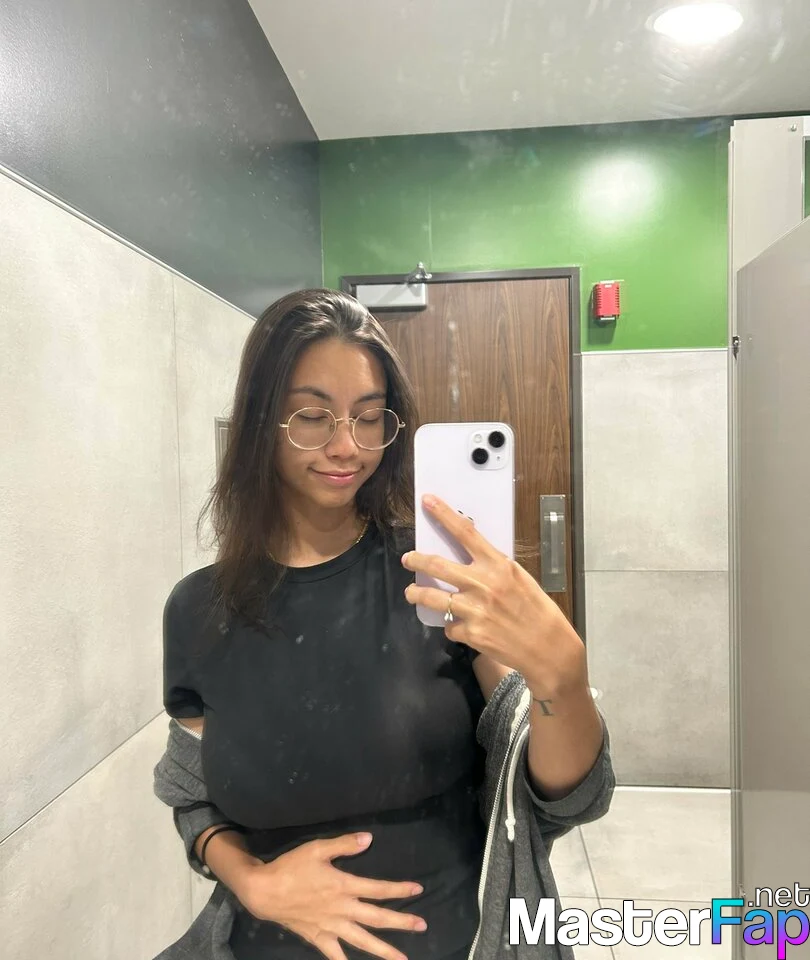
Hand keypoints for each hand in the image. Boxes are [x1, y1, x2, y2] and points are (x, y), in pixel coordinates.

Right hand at [238, 832, 425, 959]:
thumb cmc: (292, 866)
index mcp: (344, 886)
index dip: (399, 889)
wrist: (265, 892)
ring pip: (363, 941)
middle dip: (401, 921)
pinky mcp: (319, 938)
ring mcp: (332, 927)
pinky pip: (336, 956)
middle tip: (423, 925)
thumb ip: (344, 844)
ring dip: (384, 951)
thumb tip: (369, 839)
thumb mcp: (318, 848)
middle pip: (377, 917)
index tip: (418, 889)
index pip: (378, 888)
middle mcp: (342, 909)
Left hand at [402, 494, 586, 695]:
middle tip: (407, 559)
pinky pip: (449, 626)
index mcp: (498, 565)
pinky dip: (452, 626)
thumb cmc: (536, 609)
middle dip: (416, 560)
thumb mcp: (519, 578)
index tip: (427, 501)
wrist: (548, 647)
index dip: (444, 514)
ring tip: (411, 593)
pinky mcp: (470, 633)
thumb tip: (469, 559)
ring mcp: (474, 610)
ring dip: (416, 594)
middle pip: (437, 565)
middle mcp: (483, 584)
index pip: (466, 533)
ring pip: (432, 598)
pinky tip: (461, 627)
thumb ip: (493, 568)